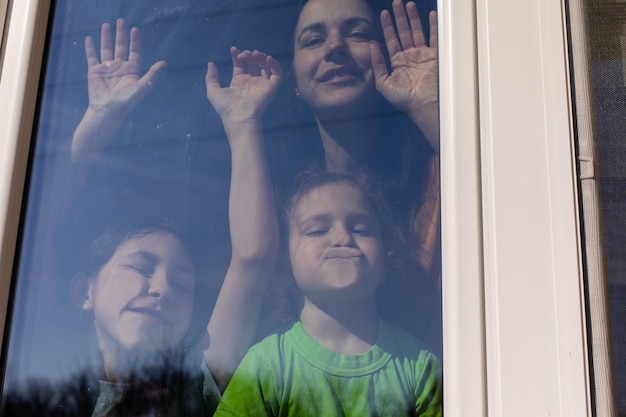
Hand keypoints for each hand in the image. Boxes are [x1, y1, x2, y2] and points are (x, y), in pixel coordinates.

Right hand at [85, 18, 165, 115]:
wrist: (108, 109)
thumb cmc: (127, 100)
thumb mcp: (143, 86)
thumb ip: (153, 74)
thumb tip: (164, 62)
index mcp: (132, 70)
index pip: (134, 52)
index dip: (135, 41)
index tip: (135, 29)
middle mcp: (120, 67)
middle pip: (121, 47)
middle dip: (121, 34)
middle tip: (121, 21)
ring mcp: (107, 68)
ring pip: (106, 49)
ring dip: (106, 37)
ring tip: (106, 25)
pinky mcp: (95, 71)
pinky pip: (92, 57)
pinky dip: (90, 48)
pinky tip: (89, 38)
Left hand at [205, 47, 281, 123]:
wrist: (238, 117)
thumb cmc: (226, 107)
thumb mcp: (213, 90)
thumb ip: (211, 77)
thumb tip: (211, 64)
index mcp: (239, 81)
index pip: (241, 64)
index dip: (238, 55)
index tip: (233, 50)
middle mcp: (251, 81)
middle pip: (253, 62)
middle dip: (248, 54)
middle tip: (243, 55)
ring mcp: (261, 84)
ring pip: (265, 65)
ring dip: (260, 56)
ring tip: (254, 54)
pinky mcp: (271, 87)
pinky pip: (276, 74)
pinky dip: (274, 64)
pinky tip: (267, 58)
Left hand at [371, 1, 437, 147]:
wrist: (424, 104)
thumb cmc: (404, 99)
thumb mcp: (383, 83)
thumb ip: (377, 64)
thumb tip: (372, 46)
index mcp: (397, 63)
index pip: (391, 40)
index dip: (387, 26)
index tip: (383, 14)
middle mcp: (410, 57)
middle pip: (404, 32)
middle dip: (399, 17)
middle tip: (396, 3)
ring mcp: (423, 55)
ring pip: (417, 31)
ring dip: (412, 18)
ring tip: (408, 4)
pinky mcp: (434, 56)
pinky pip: (434, 37)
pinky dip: (433, 26)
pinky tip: (429, 15)